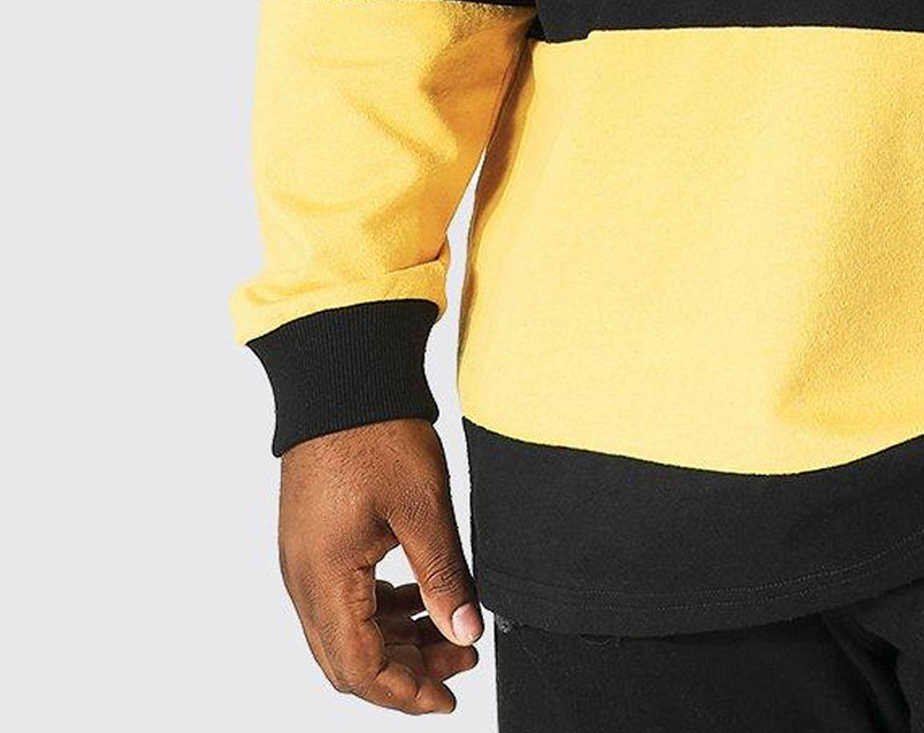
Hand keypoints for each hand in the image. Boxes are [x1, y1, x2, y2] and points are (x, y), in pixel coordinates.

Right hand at [278, 419, 482, 714]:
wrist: (341, 381)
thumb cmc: (376, 435)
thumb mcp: (423, 508)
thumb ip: (444, 577)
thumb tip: (464, 633)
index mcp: (326, 577)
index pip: (361, 667)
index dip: (407, 693)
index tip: (449, 696)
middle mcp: (303, 577)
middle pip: (347, 657)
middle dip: (405, 670)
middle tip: (459, 659)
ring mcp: (303, 557)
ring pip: (344, 628)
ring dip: (394, 639)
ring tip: (447, 627)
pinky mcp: (311, 538)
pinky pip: (340, 596)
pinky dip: (378, 609)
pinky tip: (413, 593)